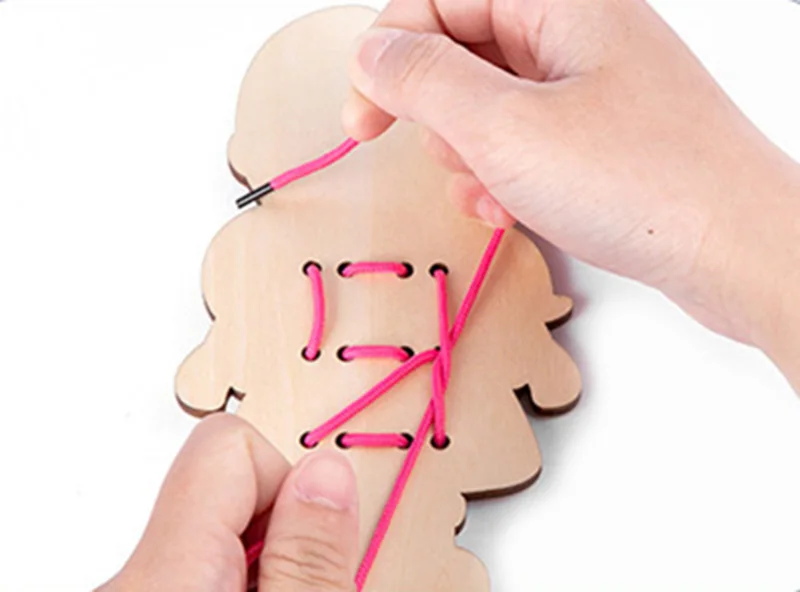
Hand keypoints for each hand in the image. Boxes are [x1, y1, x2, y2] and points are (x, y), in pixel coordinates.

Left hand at [99, 414, 358, 591]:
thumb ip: (309, 560)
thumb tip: (326, 472)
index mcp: (163, 578)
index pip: (227, 443)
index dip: (290, 480)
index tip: (315, 540)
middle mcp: (134, 580)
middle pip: (224, 489)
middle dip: (281, 530)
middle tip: (303, 585)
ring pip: (215, 534)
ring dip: (265, 563)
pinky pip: (198, 566)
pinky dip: (241, 582)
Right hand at [344, 0, 799, 381]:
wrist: (740, 252)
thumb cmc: (639, 182)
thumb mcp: (503, 128)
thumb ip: (422, 81)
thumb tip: (370, 54)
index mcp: (558, 1)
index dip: (387, 55)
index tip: (362, 122)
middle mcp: (577, 33)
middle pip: (462, 53)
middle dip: (440, 117)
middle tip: (456, 159)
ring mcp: (592, 87)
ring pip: (490, 106)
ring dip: (473, 156)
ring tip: (498, 193)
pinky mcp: (601, 137)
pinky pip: (525, 142)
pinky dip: (507, 177)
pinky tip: (517, 212)